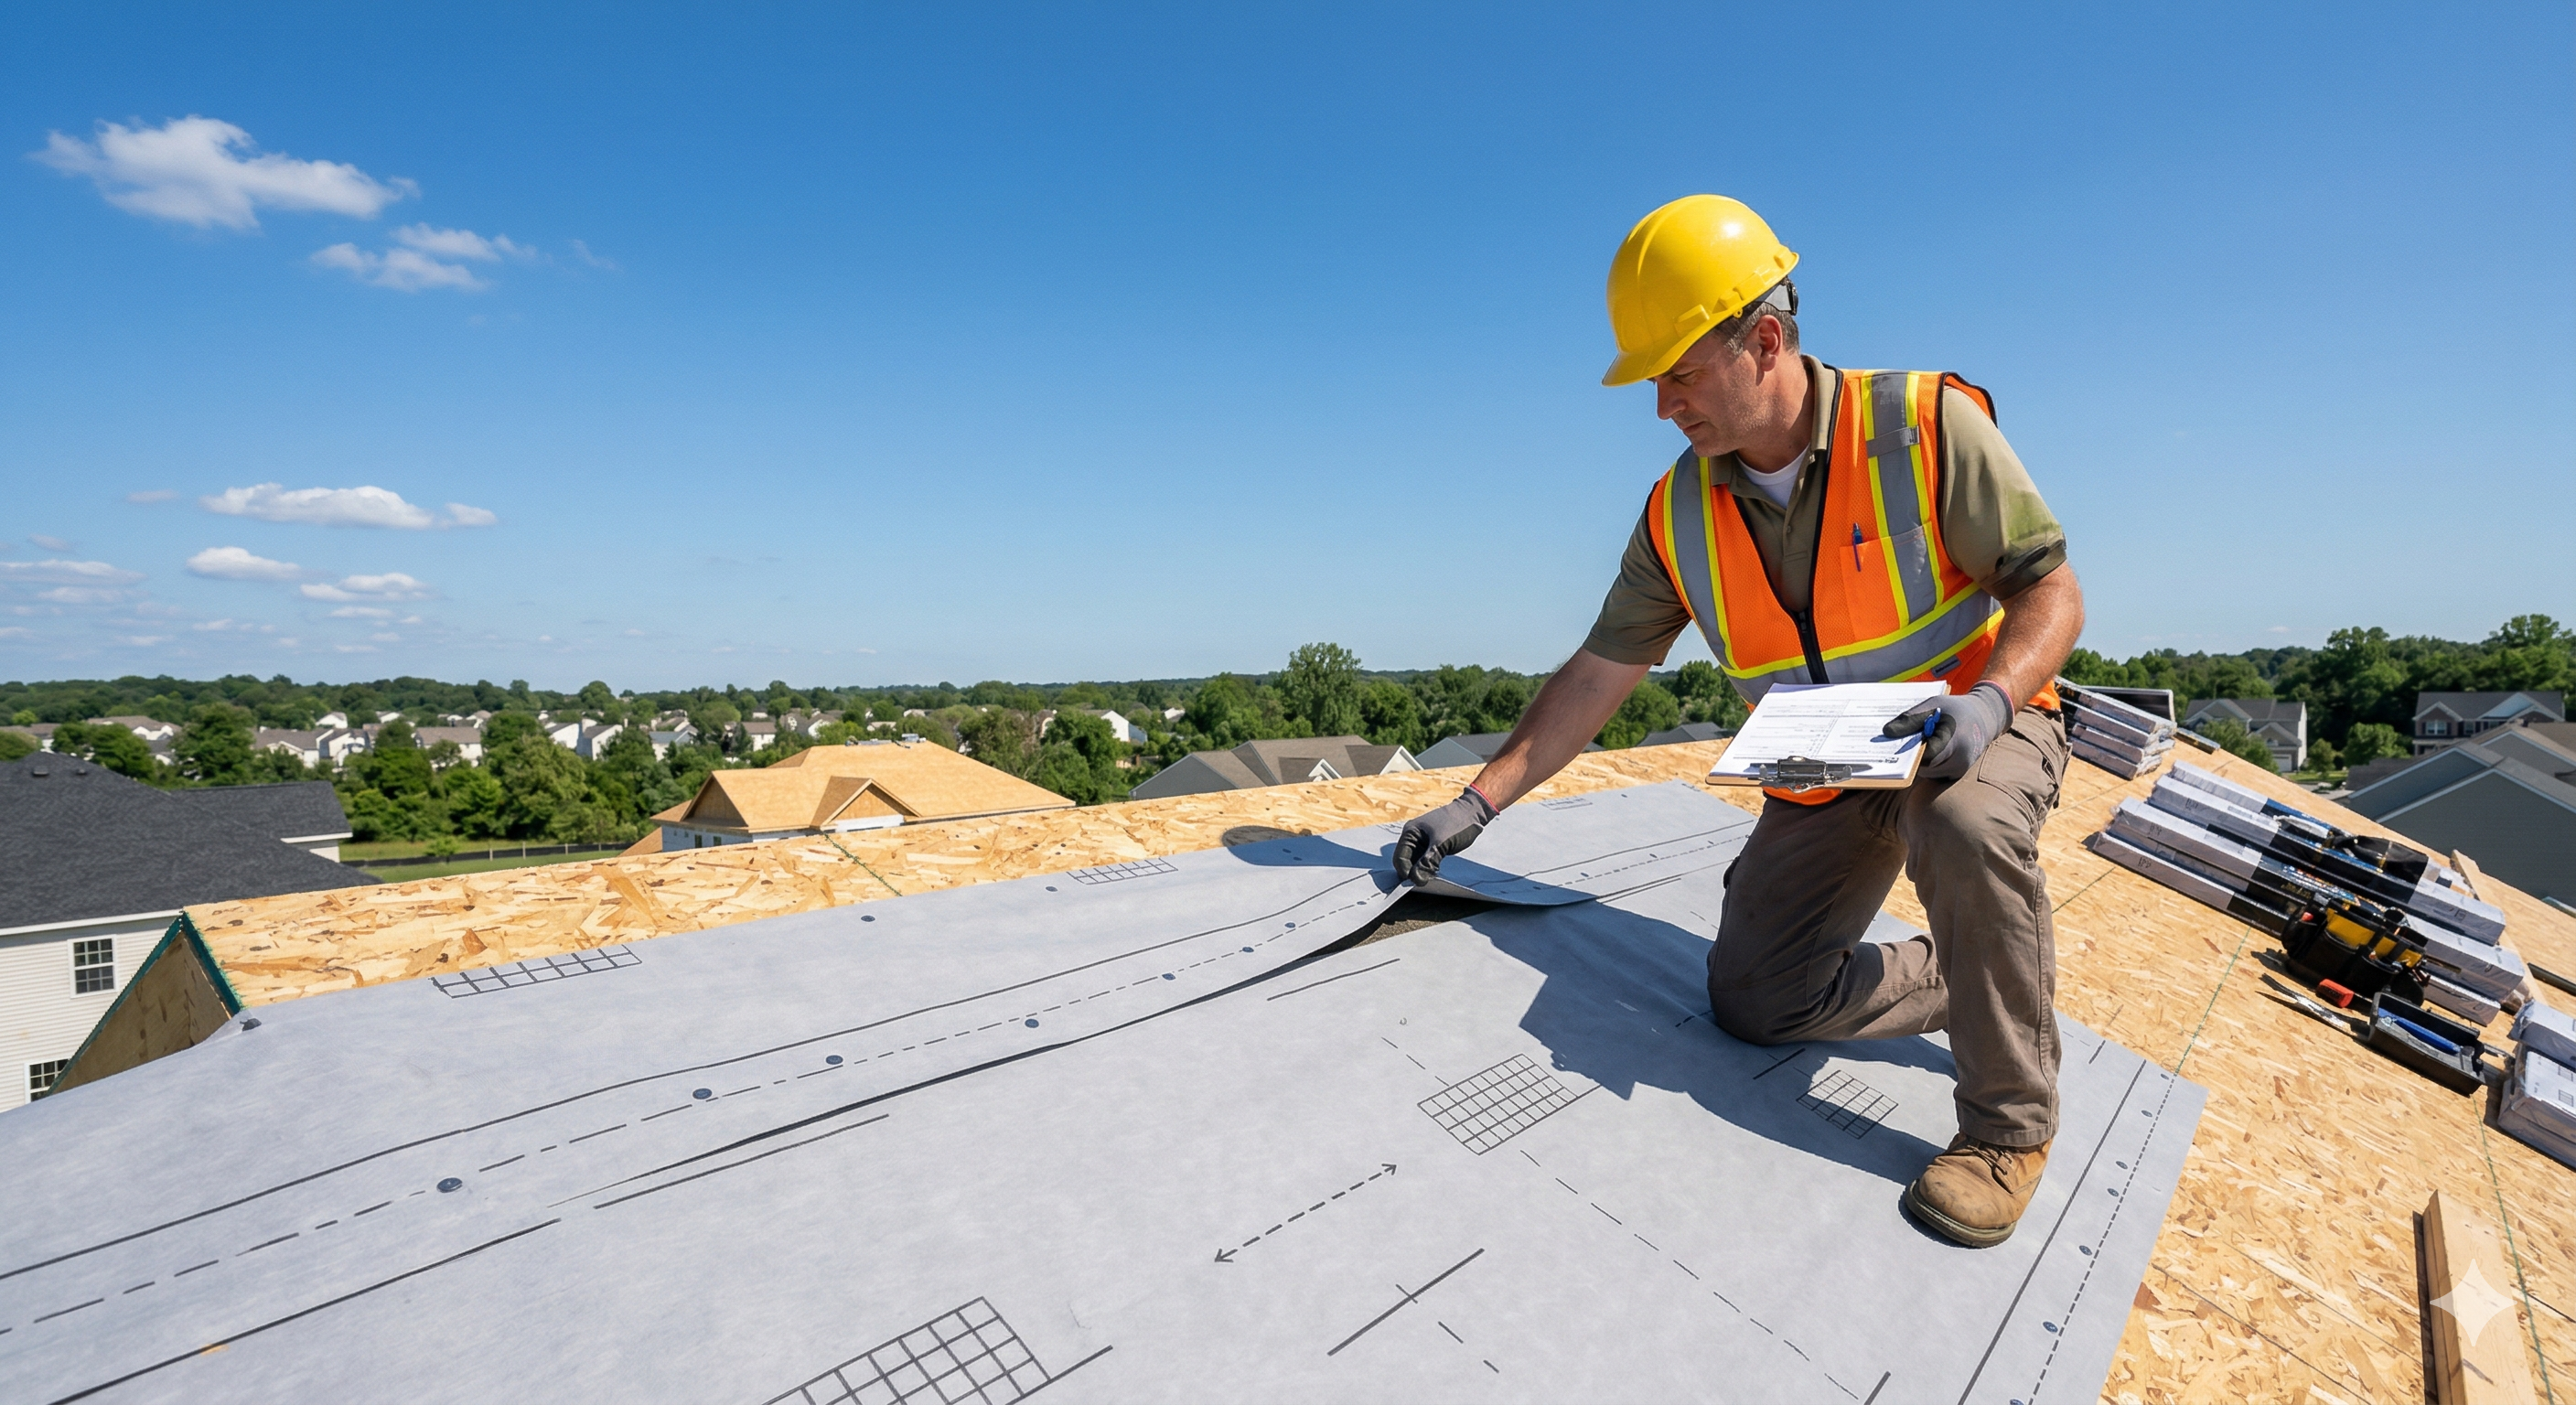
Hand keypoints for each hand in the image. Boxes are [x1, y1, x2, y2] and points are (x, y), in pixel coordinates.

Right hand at [1392, 786, 1499, 884]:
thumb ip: (1427, 862)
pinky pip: (1423, 860)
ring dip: (1421, 871)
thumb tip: (1416, 879)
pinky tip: (1435, 870)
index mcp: (1410, 832)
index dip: (1406, 872)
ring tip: (1432, 875)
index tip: (1417, 882)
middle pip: (1405, 861)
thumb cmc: (1456, 824)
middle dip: (1413, 872)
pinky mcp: (1430, 846)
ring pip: (1415, 862)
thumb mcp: (1441, 844)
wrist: (1473, 813)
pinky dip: (1427, 867)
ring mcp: (1421, 842)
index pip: (1399, 858)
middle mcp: (1412, 837)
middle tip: (1426, 880)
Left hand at [1878, 681, 2014, 780]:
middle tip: (1899, 744)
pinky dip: (1927, 763)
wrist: (1985, 717)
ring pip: (1927, 772)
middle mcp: (1960, 761)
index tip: (1894, 744)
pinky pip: (1934, 773)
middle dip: (1911, 756)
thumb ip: (1911, 719)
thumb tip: (1886, 732)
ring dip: (1919, 760)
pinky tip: (1925, 748)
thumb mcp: (1934, 705)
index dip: (1909, 751)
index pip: (1925, 756)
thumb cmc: (1956, 709)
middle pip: (1924, 767)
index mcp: (1955, 742)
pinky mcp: (1956, 774)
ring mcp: (1959, 770)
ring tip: (1916, 743)